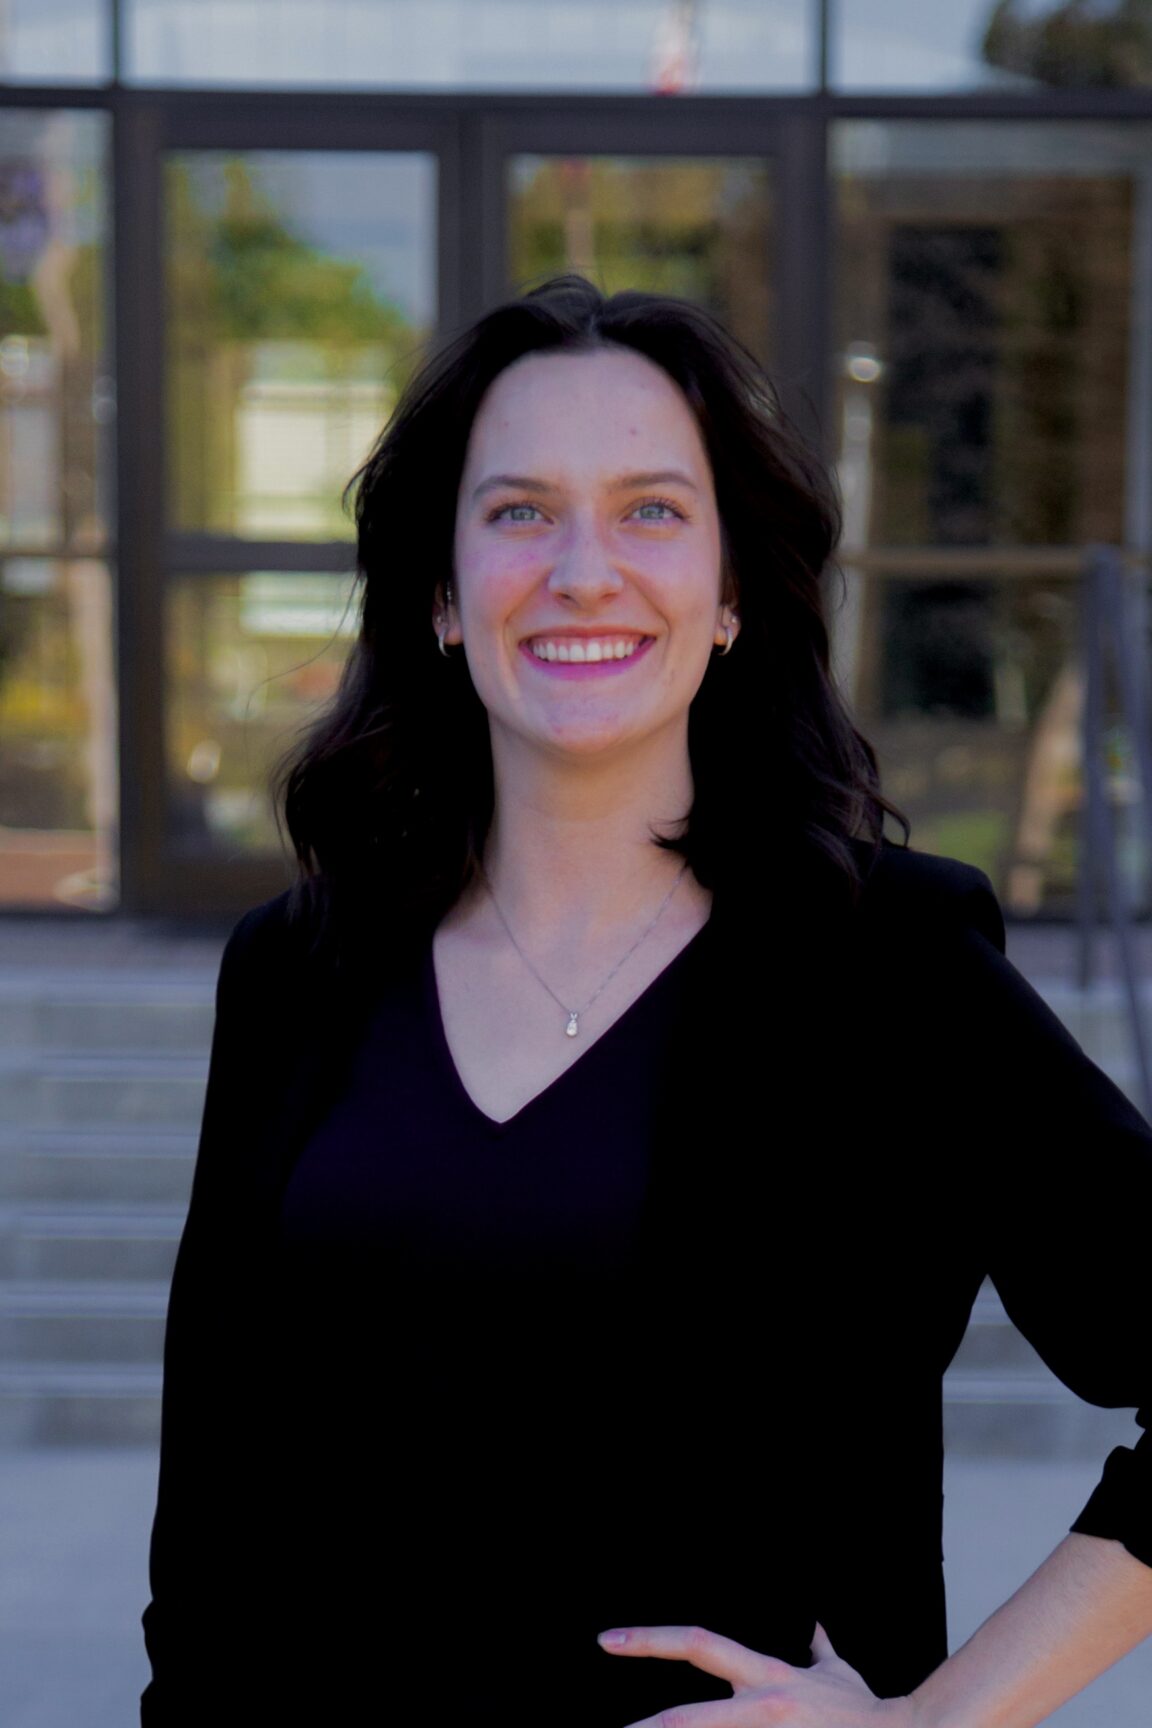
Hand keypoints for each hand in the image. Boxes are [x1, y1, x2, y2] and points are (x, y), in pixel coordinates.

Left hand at [596, 1621, 920, 1726]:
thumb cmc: (862, 1712)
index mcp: (765, 1675)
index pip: (698, 1645)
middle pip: (694, 1714)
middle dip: (651, 1726)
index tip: (608, 1640)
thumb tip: (815, 1625)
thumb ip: (820, 1650)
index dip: (651, 1642)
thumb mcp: (837, 1674)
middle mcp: (762, 1706)